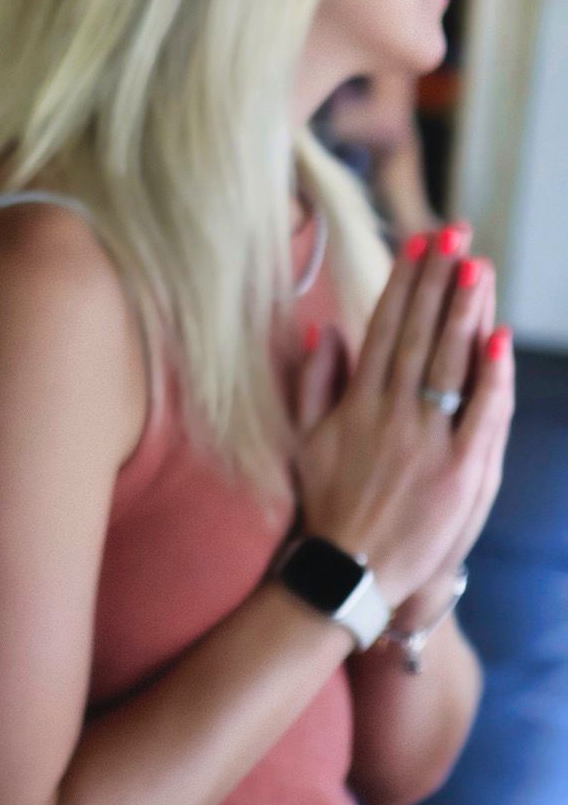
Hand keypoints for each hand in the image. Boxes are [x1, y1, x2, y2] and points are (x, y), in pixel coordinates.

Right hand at [294, 226, 513, 613]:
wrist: (349, 570)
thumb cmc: (327, 504)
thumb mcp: (305, 439)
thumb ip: (316, 383)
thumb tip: (322, 332)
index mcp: (357, 403)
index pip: (386, 329)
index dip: (404, 284)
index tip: (419, 246)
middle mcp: (392, 414)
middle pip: (420, 334)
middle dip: (439, 281)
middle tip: (455, 234)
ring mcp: (427, 442)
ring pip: (449, 364)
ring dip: (465, 311)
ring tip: (477, 266)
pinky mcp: (459, 473)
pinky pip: (480, 416)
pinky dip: (492, 377)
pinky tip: (499, 338)